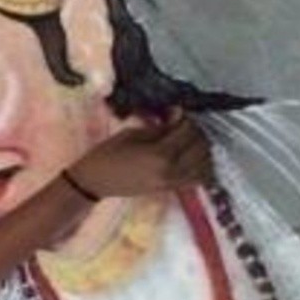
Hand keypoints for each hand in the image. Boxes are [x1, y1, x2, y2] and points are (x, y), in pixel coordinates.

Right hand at [67, 111, 212, 198]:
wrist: (94, 181)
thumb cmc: (107, 154)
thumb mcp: (131, 134)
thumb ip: (159, 128)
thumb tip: (178, 117)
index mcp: (160, 154)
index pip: (188, 132)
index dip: (186, 118)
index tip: (177, 111)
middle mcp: (172, 170)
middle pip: (201, 148)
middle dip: (197, 132)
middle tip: (184, 124)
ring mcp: (172, 182)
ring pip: (204, 165)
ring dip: (202, 150)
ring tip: (190, 140)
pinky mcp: (170, 189)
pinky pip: (197, 179)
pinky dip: (202, 168)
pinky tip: (194, 158)